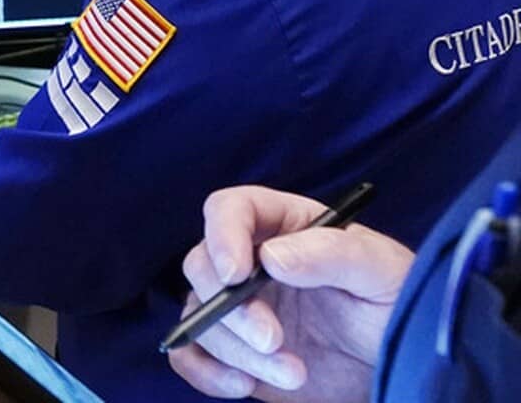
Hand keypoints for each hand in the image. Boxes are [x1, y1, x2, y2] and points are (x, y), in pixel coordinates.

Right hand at [168, 186, 412, 402]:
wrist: (403, 368)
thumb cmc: (400, 307)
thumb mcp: (383, 273)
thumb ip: (334, 254)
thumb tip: (272, 257)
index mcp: (285, 226)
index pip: (231, 209)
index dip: (222, 235)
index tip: (236, 275)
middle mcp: (252, 261)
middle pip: (203, 266)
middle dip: (232, 309)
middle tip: (274, 340)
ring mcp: (239, 308)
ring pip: (199, 315)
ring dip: (237, 350)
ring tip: (294, 374)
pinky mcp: (235, 352)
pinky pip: (191, 355)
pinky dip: (205, 372)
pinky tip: (244, 385)